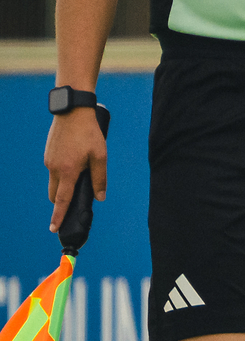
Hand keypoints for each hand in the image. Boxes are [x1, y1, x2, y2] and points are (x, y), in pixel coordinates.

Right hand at [44, 107, 105, 234]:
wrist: (72, 112)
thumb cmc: (89, 133)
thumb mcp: (100, 156)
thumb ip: (100, 178)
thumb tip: (100, 197)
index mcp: (67, 171)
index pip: (62, 200)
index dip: (58, 215)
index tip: (53, 228)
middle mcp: (54, 168)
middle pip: (55, 194)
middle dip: (61, 202)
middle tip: (72, 203)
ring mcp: (49, 161)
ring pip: (54, 182)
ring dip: (63, 186)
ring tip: (79, 176)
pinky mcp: (48, 154)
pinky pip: (54, 170)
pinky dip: (62, 173)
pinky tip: (74, 162)